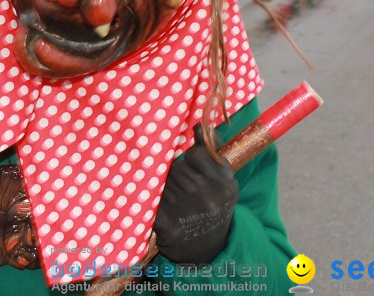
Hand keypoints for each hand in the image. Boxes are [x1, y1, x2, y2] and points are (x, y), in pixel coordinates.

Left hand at [152, 125, 237, 264]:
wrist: (207, 248)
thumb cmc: (214, 203)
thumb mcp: (223, 179)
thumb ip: (212, 150)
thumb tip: (199, 126)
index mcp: (224, 185)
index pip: (195, 154)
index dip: (191, 158)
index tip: (193, 166)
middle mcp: (207, 198)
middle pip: (176, 168)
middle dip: (175, 173)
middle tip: (182, 186)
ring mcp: (186, 213)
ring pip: (161, 181)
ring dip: (162, 186)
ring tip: (174, 198)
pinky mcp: (167, 225)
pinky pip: (150, 198)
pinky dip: (152, 200)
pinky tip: (163, 207)